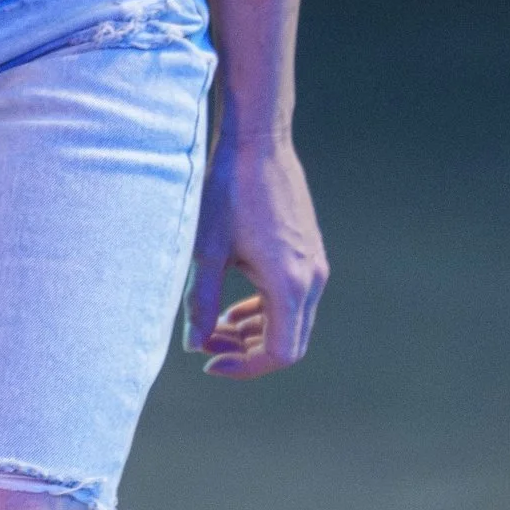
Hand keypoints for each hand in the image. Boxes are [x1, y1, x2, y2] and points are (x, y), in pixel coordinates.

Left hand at [182, 131, 326, 377]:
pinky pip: (294, 300)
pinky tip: (232, 308)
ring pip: (292, 323)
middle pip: (290, 344)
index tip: (208, 361)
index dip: (245, 367)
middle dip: (247, 354)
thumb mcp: (206, 250)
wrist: (258, 142)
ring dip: (255, 334)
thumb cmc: (228, 190)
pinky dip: (265, 312)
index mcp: (290, 283)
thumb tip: (194, 344)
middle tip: (206, 346)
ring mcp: (316, 265)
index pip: (280, 352)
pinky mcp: (311, 253)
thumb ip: (202, 302)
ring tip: (213, 327)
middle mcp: (312, 278)